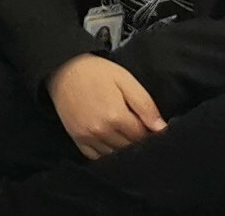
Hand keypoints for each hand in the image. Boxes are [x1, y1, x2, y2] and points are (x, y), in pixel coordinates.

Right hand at [49, 53, 165, 159]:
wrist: (61, 68)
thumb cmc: (95, 72)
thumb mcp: (125, 80)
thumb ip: (146, 105)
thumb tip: (162, 128)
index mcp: (116, 116)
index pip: (143, 137)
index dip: (148, 131)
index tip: (146, 122)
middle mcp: (101, 130)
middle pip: (130, 147)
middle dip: (137, 140)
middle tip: (134, 125)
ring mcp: (87, 136)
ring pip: (115, 154)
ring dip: (122, 147)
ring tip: (121, 131)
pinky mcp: (76, 138)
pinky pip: (97, 157)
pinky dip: (106, 153)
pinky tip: (109, 140)